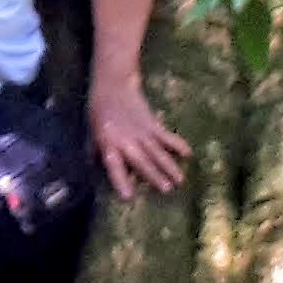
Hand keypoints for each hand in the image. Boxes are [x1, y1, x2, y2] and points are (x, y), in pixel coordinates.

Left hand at [87, 82, 190, 196]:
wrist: (113, 85)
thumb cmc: (99, 111)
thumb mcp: (92, 133)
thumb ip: (97, 152)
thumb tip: (95, 170)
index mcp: (108, 144)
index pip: (114, 165)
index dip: (121, 180)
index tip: (129, 196)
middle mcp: (126, 140)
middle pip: (142, 160)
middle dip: (154, 175)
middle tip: (167, 189)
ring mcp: (141, 131)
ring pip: (157, 151)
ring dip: (169, 165)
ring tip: (180, 180)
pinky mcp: (152, 123)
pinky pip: (166, 136)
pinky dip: (178, 144)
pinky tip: (189, 154)